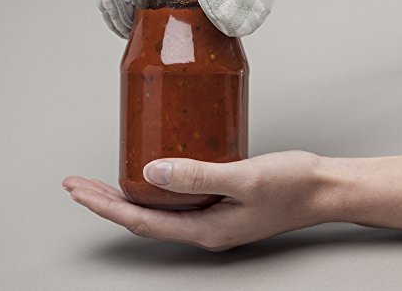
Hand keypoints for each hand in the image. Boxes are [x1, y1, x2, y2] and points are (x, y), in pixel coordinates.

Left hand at [62, 151, 329, 251]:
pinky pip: (177, 195)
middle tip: (77, 185)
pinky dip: (154, 184)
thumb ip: (198, 176)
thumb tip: (151, 171)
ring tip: (101, 181)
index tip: (78, 191)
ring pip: (157, 207)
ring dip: (126, 193)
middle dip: (106, 201)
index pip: (141, 220)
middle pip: (142, 216)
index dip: (105, 206)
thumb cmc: (292, 185)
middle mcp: (204, 226)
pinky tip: (150, 171)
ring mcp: (211, 215)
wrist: (323, 187)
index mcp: (205, 229)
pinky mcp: (219, 199)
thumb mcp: (245, 178)